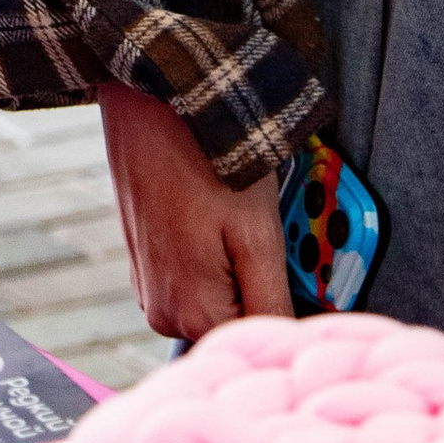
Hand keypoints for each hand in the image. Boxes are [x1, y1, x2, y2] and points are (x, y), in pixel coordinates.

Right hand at [100, 77, 291, 341]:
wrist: (153, 99)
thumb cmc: (208, 157)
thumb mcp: (258, 234)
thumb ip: (271, 302)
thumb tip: (287, 343)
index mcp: (190, 314)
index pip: (258, 340)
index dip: (288, 308)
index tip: (298, 270)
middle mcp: (161, 311)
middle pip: (235, 319)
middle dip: (260, 283)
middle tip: (269, 231)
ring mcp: (148, 285)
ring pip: (216, 295)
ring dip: (238, 266)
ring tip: (239, 213)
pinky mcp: (144, 259)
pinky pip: (193, 273)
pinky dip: (214, 250)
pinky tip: (218, 208)